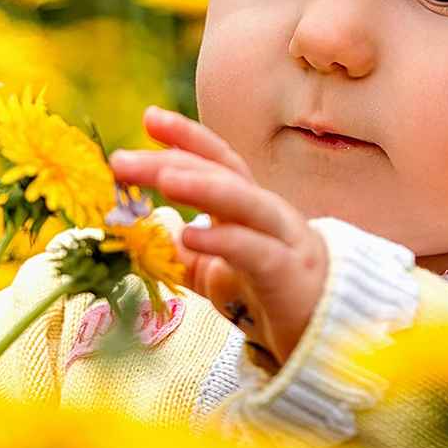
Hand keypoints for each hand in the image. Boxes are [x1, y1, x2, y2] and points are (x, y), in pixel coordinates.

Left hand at [108, 106, 328, 364]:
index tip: (149, 117)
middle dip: (171, 161)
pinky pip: (254, 251)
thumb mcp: (217, 271)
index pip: (218, 160)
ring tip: (164, 178)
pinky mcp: (287, 273)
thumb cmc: (269, 293)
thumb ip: (185, 252)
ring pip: (243, 201)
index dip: (186, 136)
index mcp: (248, 205)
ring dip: (202, 187)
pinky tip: (189, 237)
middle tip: (121, 159)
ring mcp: (281, 239)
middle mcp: (266, 211)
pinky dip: (222, 241)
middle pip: (220, 173)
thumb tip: (146, 232)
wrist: (326, 330)